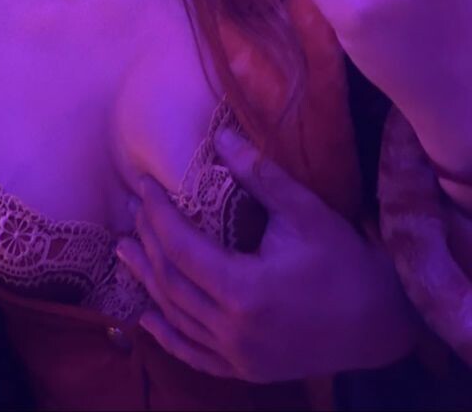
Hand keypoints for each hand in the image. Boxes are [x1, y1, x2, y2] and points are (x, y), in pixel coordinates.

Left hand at [116, 132, 414, 380]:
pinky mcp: (245, 370)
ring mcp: (238, 356)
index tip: (144, 186)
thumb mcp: (304, 211)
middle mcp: (235, 330)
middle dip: (147, 242)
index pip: (182, 248)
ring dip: (147, 282)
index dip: (158, 214)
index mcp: (246, 291)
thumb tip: (220, 134)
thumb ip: (258, 174)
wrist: (379, 321)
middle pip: (172, 282)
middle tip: (131, 211)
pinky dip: (167, 334)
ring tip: (126, 250)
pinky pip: (193, 354)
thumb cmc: (344, 261)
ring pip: (176, 317)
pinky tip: (148, 316)